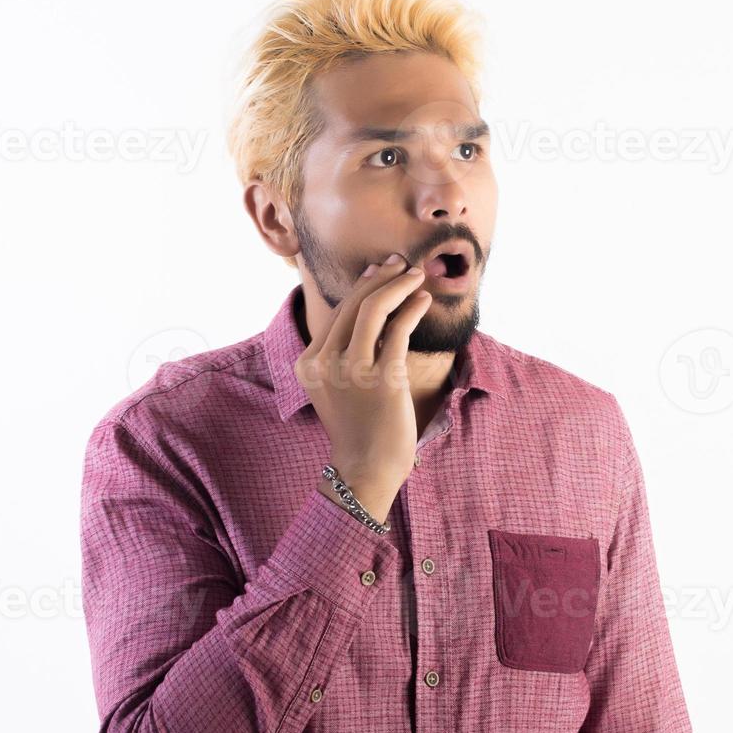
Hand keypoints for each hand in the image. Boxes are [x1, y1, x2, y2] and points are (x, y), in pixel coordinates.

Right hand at [294, 253, 430, 520]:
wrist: (366, 469)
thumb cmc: (359, 428)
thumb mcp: (337, 387)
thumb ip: (343, 353)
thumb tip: (371, 309)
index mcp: (309, 363)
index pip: (338, 313)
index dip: (362, 287)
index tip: (381, 271)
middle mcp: (324, 362)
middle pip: (354, 305)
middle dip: (381, 278)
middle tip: (402, 263)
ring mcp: (351, 371)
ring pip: (374, 310)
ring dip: (399, 286)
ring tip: (417, 276)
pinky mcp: (381, 379)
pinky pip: (398, 331)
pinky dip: (412, 310)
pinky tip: (423, 301)